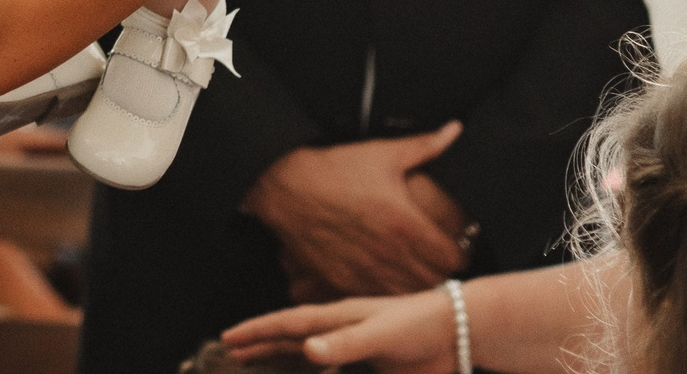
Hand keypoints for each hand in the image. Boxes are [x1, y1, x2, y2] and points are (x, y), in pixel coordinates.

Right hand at [219, 292, 459, 371]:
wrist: (456, 335)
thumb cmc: (418, 325)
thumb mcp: (381, 334)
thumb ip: (346, 343)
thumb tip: (308, 350)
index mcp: (338, 317)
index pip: (289, 324)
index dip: (258, 330)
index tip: (230, 337)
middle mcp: (340, 332)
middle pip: (292, 338)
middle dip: (262, 343)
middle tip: (231, 349)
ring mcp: (354, 350)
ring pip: (309, 356)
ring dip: (282, 359)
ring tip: (256, 364)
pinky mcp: (370, 369)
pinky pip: (334, 373)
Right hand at [240, 125, 466, 298]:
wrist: (284, 188)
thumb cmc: (334, 169)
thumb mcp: (382, 153)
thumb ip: (425, 146)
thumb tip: (455, 130)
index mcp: (405, 223)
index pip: (453, 258)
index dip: (459, 252)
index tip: (453, 244)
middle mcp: (389, 253)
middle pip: (436, 282)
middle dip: (441, 272)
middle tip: (436, 258)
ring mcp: (366, 271)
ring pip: (409, 296)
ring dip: (415, 286)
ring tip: (413, 269)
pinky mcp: (344, 282)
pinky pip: (378, 300)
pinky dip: (386, 293)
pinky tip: (384, 275)